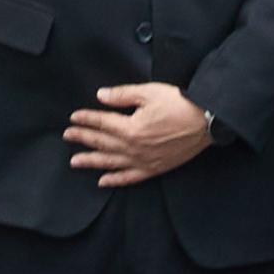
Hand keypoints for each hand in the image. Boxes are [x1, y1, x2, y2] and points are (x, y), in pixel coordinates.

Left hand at [63, 78, 214, 185]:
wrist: (206, 122)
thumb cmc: (179, 104)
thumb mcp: (149, 92)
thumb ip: (122, 95)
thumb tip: (100, 96)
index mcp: (130, 127)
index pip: (102, 123)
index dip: (86, 119)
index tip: (73, 118)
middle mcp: (133, 148)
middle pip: (102, 143)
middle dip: (83, 138)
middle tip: (67, 136)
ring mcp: (143, 161)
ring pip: (111, 163)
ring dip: (91, 161)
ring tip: (75, 161)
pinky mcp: (154, 169)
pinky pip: (130, 178)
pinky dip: (115, 180)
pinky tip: (103, 181)